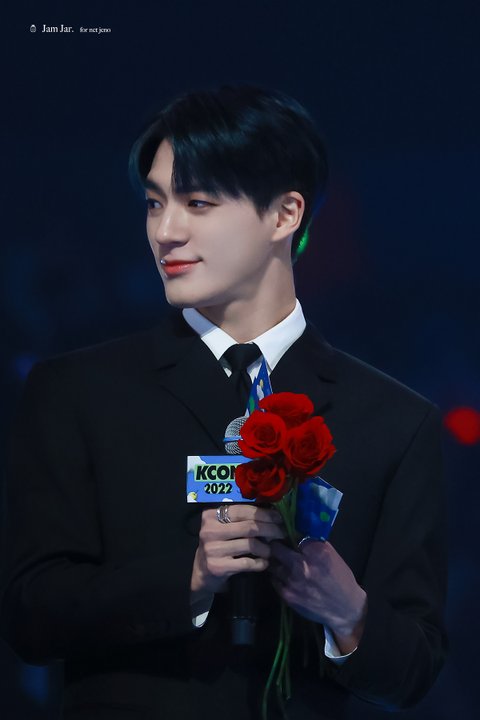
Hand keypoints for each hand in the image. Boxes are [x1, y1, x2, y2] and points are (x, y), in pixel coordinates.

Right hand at [190, 505, 284, 608]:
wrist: (201, 572)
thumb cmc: (218, 545)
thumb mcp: (223, 528)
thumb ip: (241, 519)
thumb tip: (271, 512)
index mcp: (211, 515)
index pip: (243, 510)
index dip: (264, 513)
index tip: (278, 517)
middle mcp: (209, 530)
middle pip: (249, 527)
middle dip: (270, 529)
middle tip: (281, 533)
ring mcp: (213, 549)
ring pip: (250, 544)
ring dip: (266, 548)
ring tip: (270, 551)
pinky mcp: (218, 567)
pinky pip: (247, 563)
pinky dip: (260, 563)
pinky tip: (264, 563)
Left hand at [269, 539, 366, 653]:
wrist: (344, 608)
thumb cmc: (340, 578)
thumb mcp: (331, 554)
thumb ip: (313, 543)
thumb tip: (296, 533)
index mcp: (314, 551)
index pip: (290, 534)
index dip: (286, 534)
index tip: (285, 536)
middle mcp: (301, 564)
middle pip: (276, 548)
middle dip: (276, 546)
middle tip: (277, 547)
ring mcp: (292, 580)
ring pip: (272, 564)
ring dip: (275, 562)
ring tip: (281, 562)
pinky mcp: (287, 595)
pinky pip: (274, 579)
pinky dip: (278, 576)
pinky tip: (285, 577)